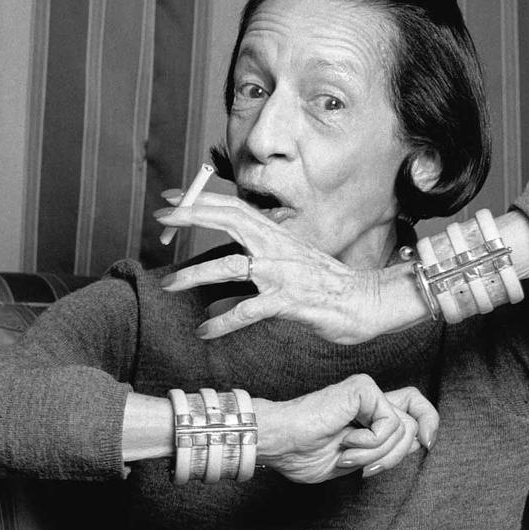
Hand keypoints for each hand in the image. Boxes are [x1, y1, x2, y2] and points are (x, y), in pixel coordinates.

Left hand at [155, 191, 425, 342]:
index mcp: (278, 236)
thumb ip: (257, 269)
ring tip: (170, 284)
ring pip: (233, 266)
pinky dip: (225, 321)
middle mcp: (278, 248)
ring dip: (197, 273)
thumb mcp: (290, 268)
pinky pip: (250, 310)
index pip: (235, 208)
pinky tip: (206, 331)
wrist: (366, 301)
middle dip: (193, 215)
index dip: (202, 201)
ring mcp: (284, 273)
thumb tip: (222, 285)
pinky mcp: (290, 300)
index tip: (173, 198)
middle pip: (231, 220)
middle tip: (162, 217)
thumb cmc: (327, 286)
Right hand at [253, 374, 437, 482]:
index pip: (415, 410)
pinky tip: (346, 441)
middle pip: (416, 421)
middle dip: (396, 456)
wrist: (279, 443)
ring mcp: (368, 391)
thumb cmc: (304, 453)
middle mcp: (372, 398)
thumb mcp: (358, 461)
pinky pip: (389, 423)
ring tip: (346, 454)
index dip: (429, 425)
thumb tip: (421, 441)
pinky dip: (371, 443)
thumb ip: (387, 450)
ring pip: (403, 428)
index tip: (427, 445)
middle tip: (366, 469)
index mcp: (371, 414)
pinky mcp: (363, 388)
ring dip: (376, 454)